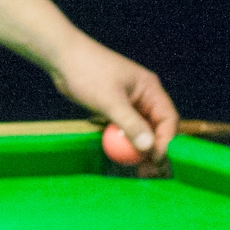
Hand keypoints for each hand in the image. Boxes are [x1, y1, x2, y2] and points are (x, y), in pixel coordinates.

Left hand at [47, 35, 178, 163]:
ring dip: (140, 150)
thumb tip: (149, 148)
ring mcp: (130, 103)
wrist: (61, 57)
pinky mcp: (116, 108)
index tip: (155, 160)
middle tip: (148, 172)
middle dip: (155, 150)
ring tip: (138, 169)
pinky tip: (121, 156)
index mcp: (150, 89)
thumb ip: (131, 124)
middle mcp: (144, 97)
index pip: (168, 120)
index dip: (165, 142)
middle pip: (158, 128)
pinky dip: (126, 142)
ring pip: (142, 131)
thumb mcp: (110, 100)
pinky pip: (127, 129)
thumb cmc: (88, 72)